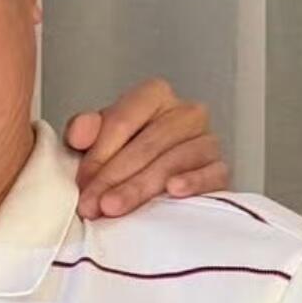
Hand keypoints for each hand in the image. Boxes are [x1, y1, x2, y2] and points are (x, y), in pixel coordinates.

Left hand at [65, 79, 227, 217]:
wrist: (155, 183)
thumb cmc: (123, 154)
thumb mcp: (97, 139)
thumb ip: (83, 130)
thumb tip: (80, 134)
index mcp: (154, 95)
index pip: (124, 118)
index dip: (100, 152)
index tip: (82, 181)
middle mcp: (186, 112)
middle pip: (147, 143)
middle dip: (114, 176)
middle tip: (92, 204)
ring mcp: (208, 140)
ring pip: (172, 161)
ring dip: (139, 187)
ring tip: (114, 207)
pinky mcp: (221, 169)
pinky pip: (211, 174)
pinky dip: (192, 182)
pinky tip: (173, 191)